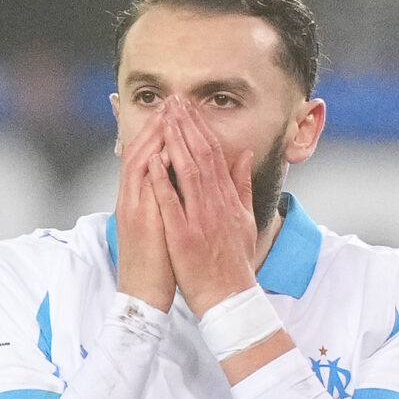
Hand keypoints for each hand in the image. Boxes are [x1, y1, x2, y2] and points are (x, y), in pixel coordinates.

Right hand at [114, 106, 176, 309]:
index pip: (145, 156)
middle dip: (156, 127)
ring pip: (139, 165)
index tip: (173, 111)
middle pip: (140, 152)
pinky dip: (154, 169)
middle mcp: (132, 200)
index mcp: (138, 199)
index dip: (158, 132)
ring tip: (168, 116)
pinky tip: (164, 152)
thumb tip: (175, 179)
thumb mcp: (159, 225)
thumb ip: (165, 199)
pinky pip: (146, 191)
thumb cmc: (155, 263)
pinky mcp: (142, 223)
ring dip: (153, 139)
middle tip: (170, 102)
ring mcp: (135, 210)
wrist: (142, 295)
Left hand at [153, 95, 262, 310]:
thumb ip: (242, 186)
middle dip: (185, 126)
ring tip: (164, 118)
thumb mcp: (245, 220)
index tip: (188, 108)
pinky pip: (171, 203)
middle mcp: (214, 203)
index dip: (200, 128)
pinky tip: (154, 160)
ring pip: (187, 172)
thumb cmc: (234, 262)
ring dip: (174, 143)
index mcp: (227, 199)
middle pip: (200, 156)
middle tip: (173, 101)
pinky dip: (163, 180)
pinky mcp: (183, 236)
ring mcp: (199, 219)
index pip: (214, 154)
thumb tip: (244, 156)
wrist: (229, 298)